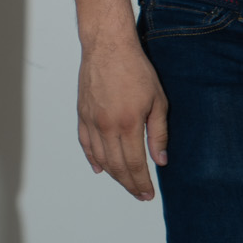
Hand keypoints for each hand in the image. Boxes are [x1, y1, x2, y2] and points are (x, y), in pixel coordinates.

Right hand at [74, 33, 168, 200]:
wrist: (108, 48)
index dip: (142, 182)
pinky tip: (100, 168)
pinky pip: (85, 142)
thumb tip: (161, 160)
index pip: (134, 163)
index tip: (148, 194)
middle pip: (116, 165)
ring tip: (125, 183)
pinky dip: (92, 158)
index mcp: (127, 123)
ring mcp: (91, 120)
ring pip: (100, 157)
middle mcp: (106, 125)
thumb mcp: (158, 101)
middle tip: (140, 194)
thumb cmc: (135, 70)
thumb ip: (159, 134)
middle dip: (129, 183)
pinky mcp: (82, 113)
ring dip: (113, 174)